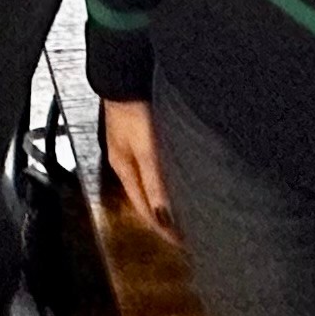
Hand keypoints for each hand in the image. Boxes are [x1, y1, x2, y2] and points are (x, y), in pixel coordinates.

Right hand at [99, 97, 175, 243]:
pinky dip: (168, 180)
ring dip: (168, 199)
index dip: (163, 228)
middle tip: (189, 232)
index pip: (145, 210)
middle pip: (147, 199)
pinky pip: (157, 169)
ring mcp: (135, 148)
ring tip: (188, 210)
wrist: (126, 73)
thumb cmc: (131, 107)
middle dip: (166, 218)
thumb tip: (164, 216)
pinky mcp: (144, 135)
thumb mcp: (145, 149)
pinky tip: (179, 178)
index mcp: (125, 169)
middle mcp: (128, 162)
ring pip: (153, 184)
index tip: (182, 243)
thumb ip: (155, 182)